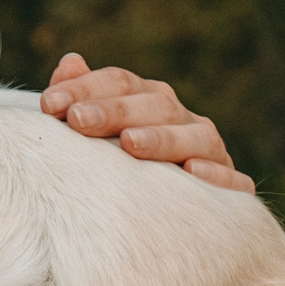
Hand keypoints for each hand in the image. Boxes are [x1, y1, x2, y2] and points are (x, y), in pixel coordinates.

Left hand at [39, 54, 252, 191]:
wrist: (172, 223)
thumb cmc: (122, 172)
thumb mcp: (97, 136)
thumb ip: (82, 100)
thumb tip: (69, 62)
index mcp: (150, 101)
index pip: (120, 82)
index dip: (85, 88)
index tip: (49, 104)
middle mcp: (183, 120)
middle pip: (155, 104)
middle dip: (115, 111)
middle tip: (78, 120)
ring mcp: (211, 152)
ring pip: (196, 136)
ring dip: (162, 139)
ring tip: (129, 144)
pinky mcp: (235, 189)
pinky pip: (233, 182)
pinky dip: (217, 176)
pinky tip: (191, 173)